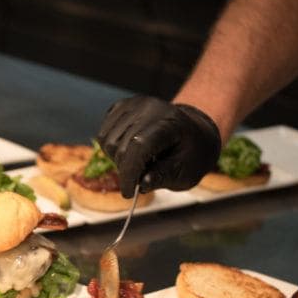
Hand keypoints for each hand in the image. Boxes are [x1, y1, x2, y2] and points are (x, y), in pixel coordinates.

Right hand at [96, 96, 220, 196]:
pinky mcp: (122, 106)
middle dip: (127, 168)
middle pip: (120, 146)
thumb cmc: (191, 153)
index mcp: (171, 122)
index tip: (129, 193)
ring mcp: (134, 104)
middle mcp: (149, 107)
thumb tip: (142, 184)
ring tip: (139, 160)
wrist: (194, 132)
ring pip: (107, 141)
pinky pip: (103, 134)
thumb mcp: (186, 172)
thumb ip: (164, 177)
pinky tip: (130, 149)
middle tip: (141, 175)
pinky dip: (112, 148)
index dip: (129, 172)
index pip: (139, 146)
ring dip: (118, 158)